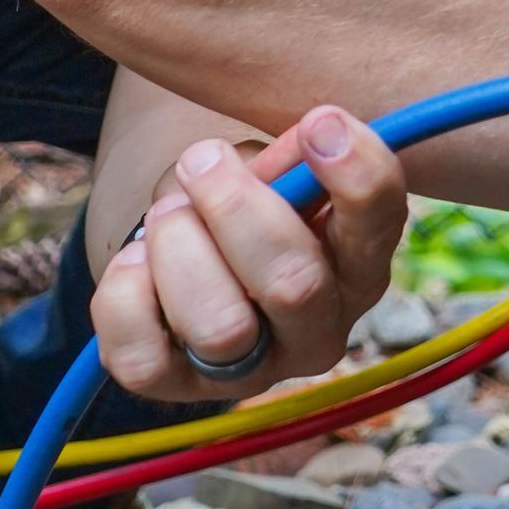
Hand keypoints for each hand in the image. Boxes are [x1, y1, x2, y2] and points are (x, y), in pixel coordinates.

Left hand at [89, 105, 408, 400]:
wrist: (183, 253)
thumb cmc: (240, 205)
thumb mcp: (269, 170)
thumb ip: (286, 162)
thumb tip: (307, 139)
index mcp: (356, 267)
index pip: (381, 226)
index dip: (359, 173)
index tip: (320, 120)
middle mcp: (318, 333)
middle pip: (294, 283)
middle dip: (234, 206)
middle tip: (202, 160)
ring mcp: (250, 372)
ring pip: (219, 327)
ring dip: (179, 247)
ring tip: (169, 217)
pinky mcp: (176, 387)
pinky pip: (142, 355)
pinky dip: (126, 289)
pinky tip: (139, 263)